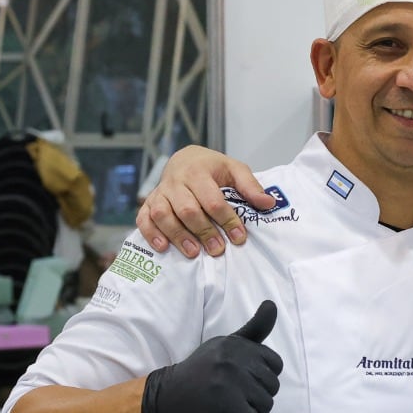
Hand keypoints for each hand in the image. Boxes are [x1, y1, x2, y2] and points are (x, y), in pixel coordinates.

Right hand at [137, 146, 275, 258]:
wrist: (185, 159)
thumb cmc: (212, 168)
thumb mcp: (234, 169)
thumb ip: (250, 186)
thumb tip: (268, 203)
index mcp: (198, 171)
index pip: (213, 199)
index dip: (227, 220)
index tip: (239, 237)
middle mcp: (176, 182)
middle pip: (187, 210)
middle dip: (204, 231)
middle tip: (218, 250)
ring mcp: (160, 193)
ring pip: (163, 215)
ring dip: (178, 236)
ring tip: (194, 253)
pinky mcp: (148, 203)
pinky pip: (143, 218)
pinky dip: (151, 233)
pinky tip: (163, 247)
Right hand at [141, 301, 283, 412]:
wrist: (165, 397)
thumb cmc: (201, 372)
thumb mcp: (225, 345)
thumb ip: (253, 329)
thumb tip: (272, 304)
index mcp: (235, 344)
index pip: (275, 364)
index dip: (264, 377)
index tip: (246, 380)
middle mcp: (233, 359)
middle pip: (272, 385)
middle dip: (259, 396)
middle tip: (238, 397)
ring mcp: (229, 382)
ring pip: (266, 404)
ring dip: (255, 412)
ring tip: (235, 408)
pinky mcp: (226, 405)